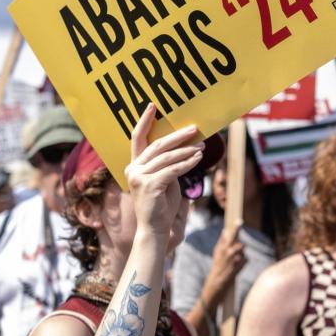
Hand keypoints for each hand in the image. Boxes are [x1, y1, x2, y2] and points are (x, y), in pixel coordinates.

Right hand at [125, 105, 203, 236]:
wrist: (154, 229)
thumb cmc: (161, 205)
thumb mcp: (164, 179)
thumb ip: (168, 164)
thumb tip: (187, 147)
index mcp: (134, 165)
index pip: (137, 138)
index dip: (144, 120)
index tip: (153, 105)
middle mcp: (133, 169)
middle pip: (157, 145)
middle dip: (178, 136)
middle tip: (195, 129)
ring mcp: (139, 177)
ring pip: (167, 157)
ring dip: (187, 150)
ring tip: (202, 147)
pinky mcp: (149, 185)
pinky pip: (172, 170)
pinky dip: (187, 164)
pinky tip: (198, 160)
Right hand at [202, 226, 245, 306]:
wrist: (214, 287)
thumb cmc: (217, 270)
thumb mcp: (217, 255)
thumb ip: (222, 243)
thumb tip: (225, 231)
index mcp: (219, 250)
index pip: (226, 237)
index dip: (233, 229)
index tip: (238, 220)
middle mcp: (224, 254)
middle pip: (233, 240)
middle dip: (236, 231)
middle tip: (240, 221)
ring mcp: (230, 261)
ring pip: (240, 249)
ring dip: (241, 252)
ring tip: (235, 259)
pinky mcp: (236, 268)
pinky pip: (244, 259)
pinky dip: (243, 261)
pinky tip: (239, 266)